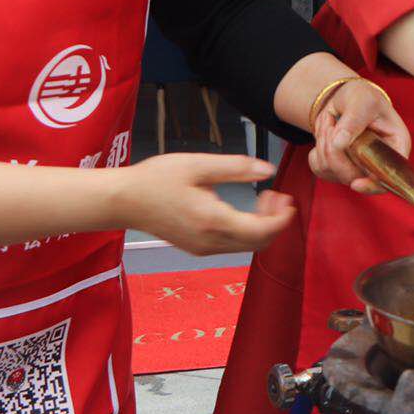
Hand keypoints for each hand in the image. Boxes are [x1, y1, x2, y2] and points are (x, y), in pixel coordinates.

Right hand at [112, 154, 294, 254]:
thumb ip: (236, 168)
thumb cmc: (156, 179)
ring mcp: (203, 248)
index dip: (282, 219)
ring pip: (247, 246)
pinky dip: (247, 231)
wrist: (124, 201)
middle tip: (278, 196)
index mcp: (212, 221)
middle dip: (276, 222)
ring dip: (263, 226)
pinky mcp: (198, 248)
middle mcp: (210, 242)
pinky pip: (233, 245)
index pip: (261, 231)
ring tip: (264, 199)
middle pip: (259, 243)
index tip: (289, 200)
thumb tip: (268, 169)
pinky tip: (245, 209)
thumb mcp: (198, 165)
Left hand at [309, 79, 412, 193]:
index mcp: (395, 146)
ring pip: (332, 172)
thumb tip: (340, 143)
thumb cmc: (362, 97)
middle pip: (354, 176)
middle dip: (336, 153)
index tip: (356, 184)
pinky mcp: (337, 168)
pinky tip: (326, 133)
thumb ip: (354, 120)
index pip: (390, 176)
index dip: (373, 184)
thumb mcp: (362, 101)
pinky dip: (316, 150)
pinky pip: (320, 169)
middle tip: (332, 125)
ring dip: (324, 145)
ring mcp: (357, 168)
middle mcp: (378, 162)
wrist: (345, 98)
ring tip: (331, 122)